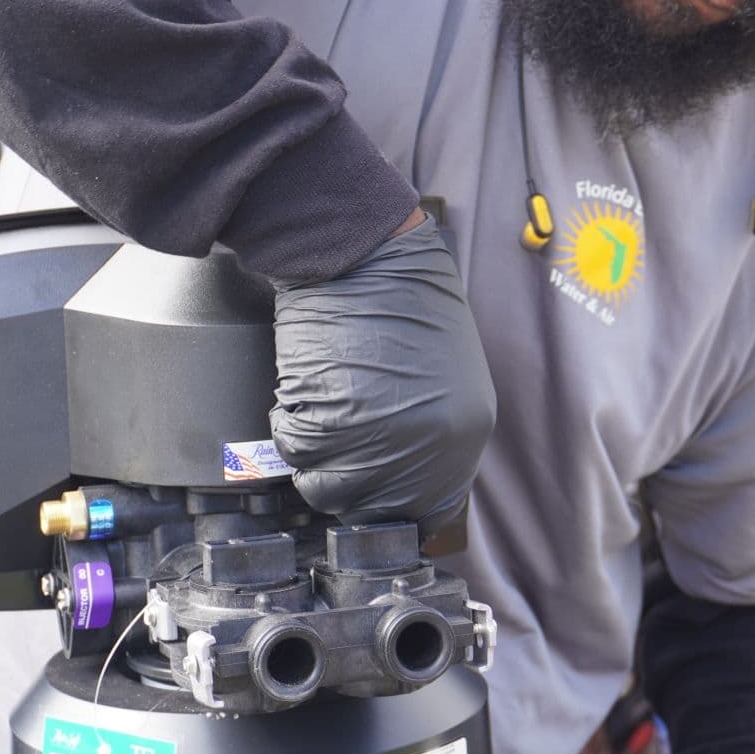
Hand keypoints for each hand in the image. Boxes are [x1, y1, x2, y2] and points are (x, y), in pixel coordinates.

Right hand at [269, 215, 495, 538]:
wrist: (362, 249)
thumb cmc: (397, 295)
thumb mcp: (445, 373)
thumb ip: (430, 428)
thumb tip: (399, 473)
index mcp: (466, 430)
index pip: (428, 503)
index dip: (388, 494)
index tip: (365, 480)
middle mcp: (432, 444)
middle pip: (371, 502)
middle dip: (341, 477)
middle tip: (331, 434)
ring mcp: (383, 438)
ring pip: (325, 483)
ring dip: (312, 449)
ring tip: (322, 396)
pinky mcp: (334, 421)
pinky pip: (296, 448)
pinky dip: (288, 419)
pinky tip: (307, 379)